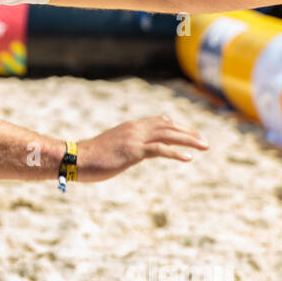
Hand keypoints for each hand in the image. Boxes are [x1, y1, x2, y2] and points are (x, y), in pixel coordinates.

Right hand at [77, 115, 208, 181]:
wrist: (77, 159)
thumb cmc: (92, 157)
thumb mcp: (114, 147)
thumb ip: (127, 145)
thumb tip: (135, 151)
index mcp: (131, 126)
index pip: (161, 121)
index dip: (179, 127)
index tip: (191, 134)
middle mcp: (136, 128)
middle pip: (169, 126)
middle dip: (189, 133)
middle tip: (205, 142)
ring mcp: (135, 139)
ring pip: (168, 135)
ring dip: (189, 140)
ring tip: (204, 147)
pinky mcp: (133, 151)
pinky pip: (160, 150)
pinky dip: (176, 152)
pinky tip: (188, 158)